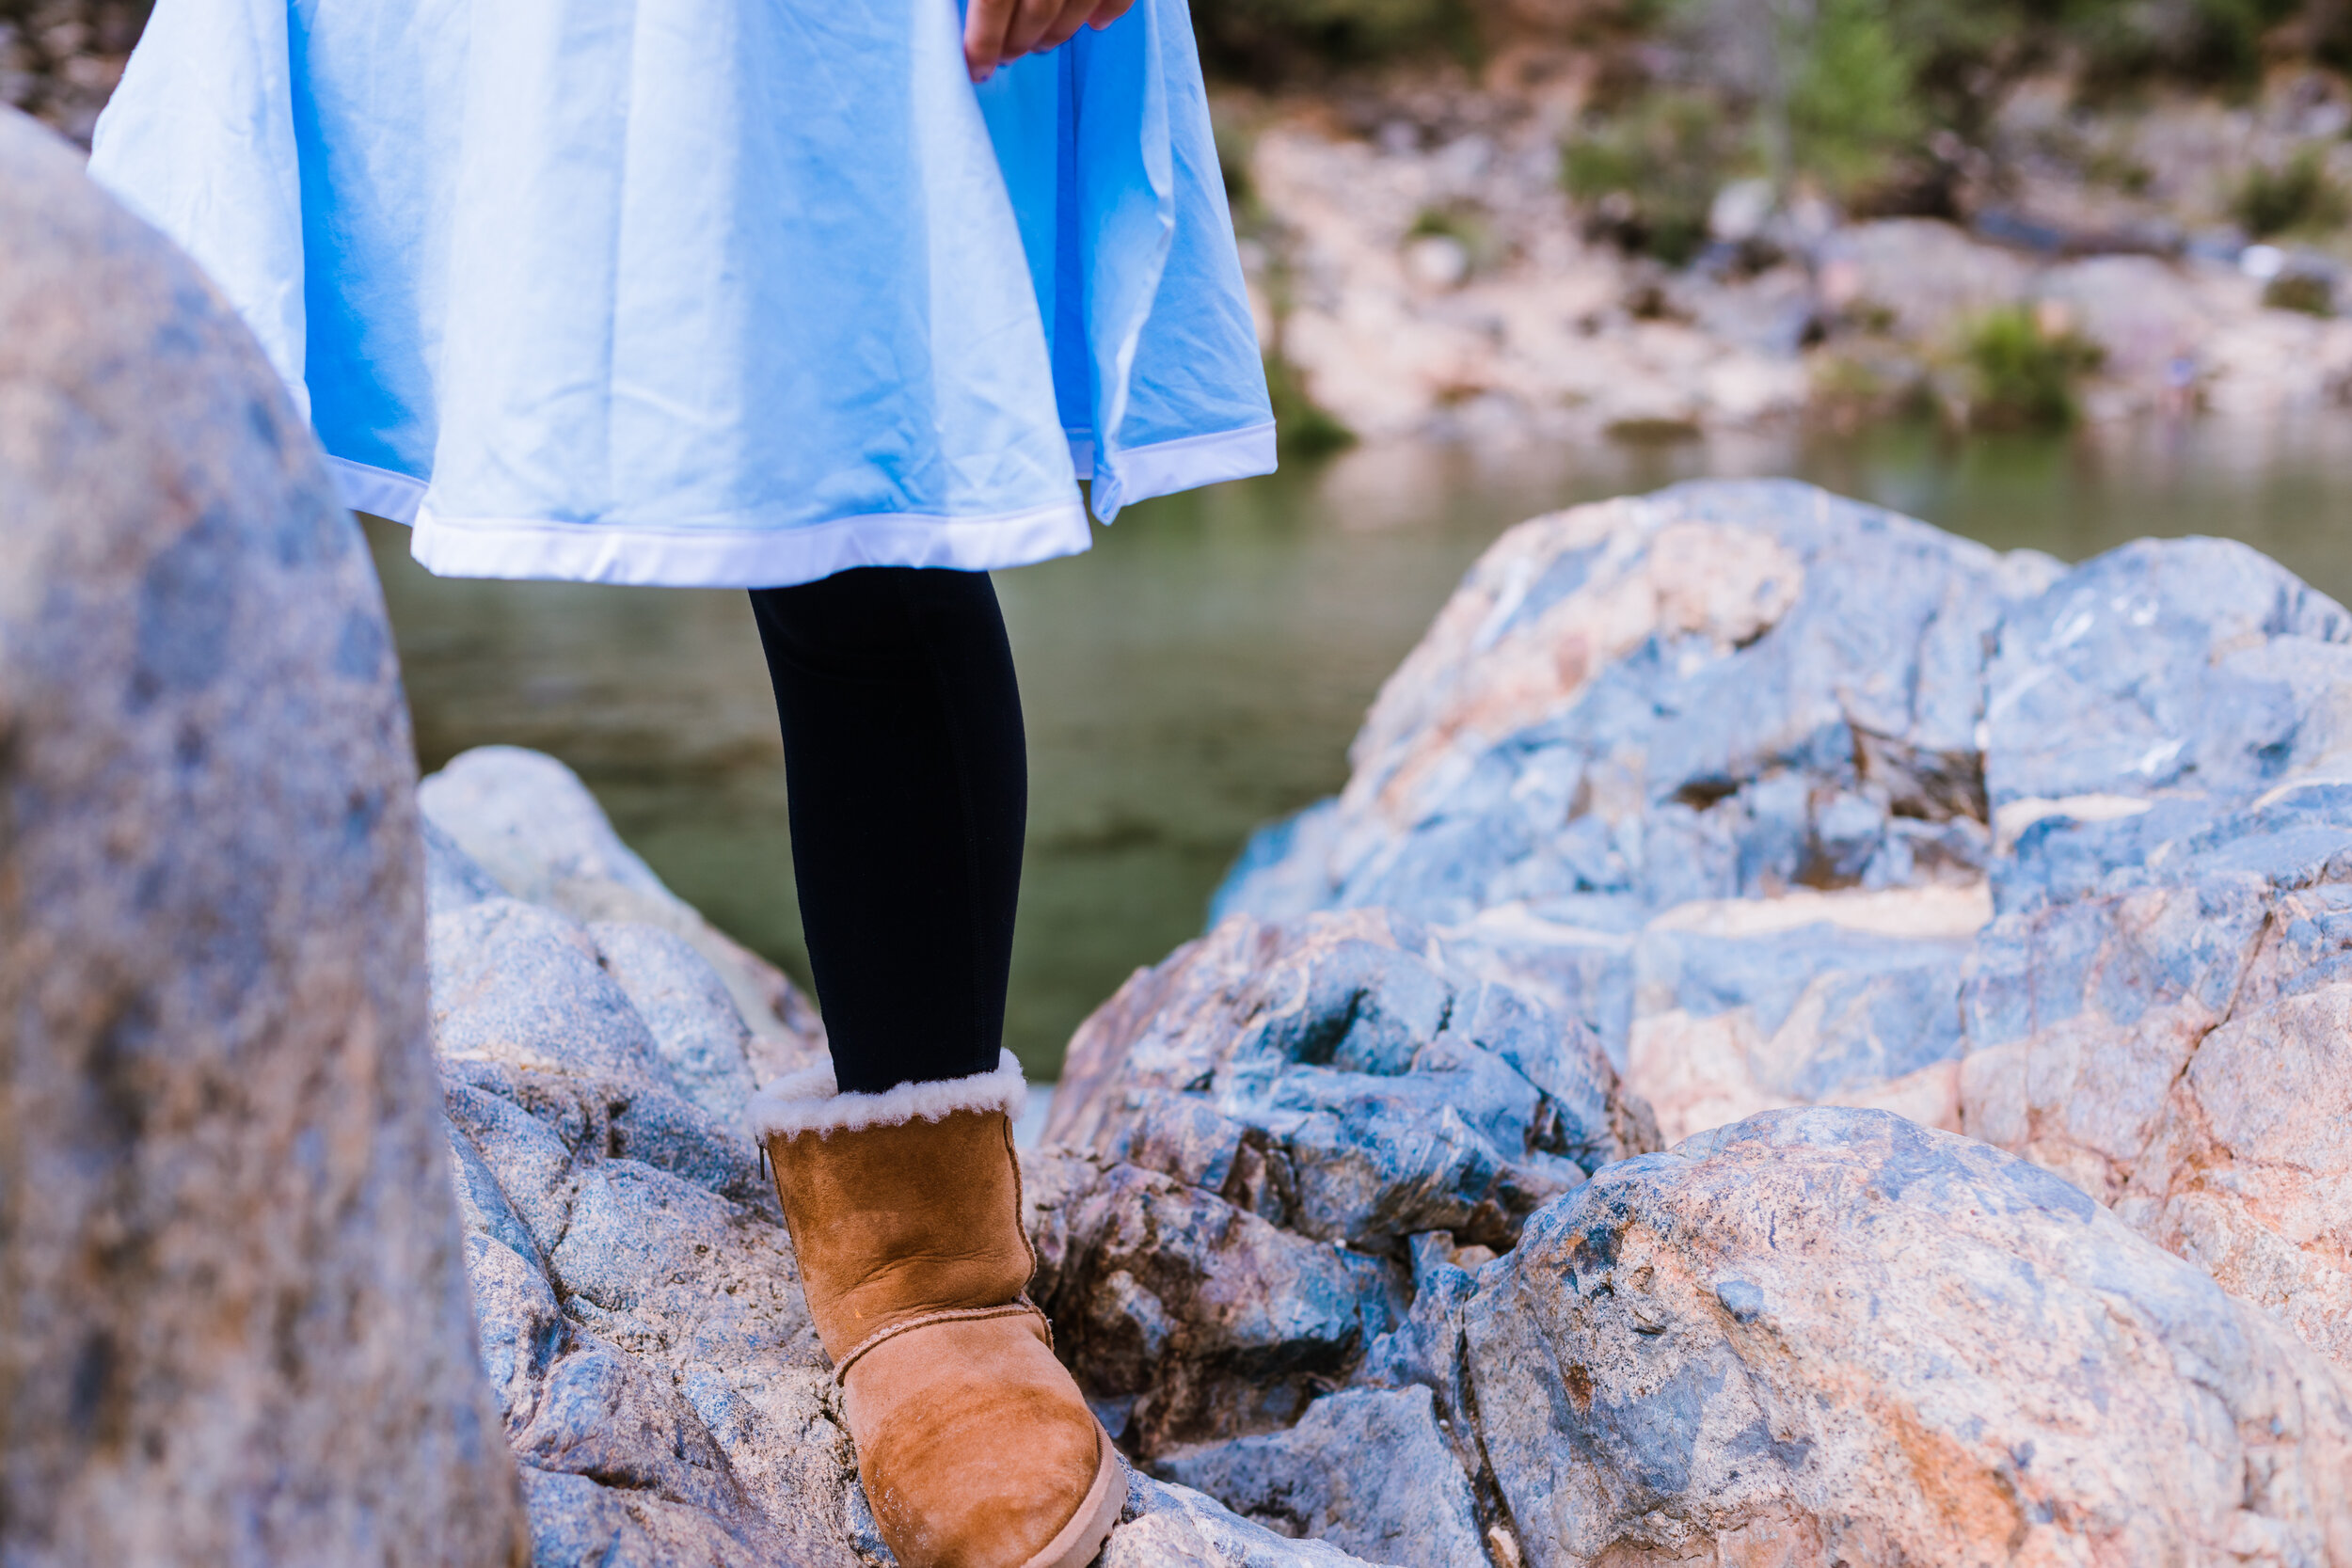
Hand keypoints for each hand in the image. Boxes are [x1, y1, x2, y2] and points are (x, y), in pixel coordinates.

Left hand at [964, 0, 1135, 81]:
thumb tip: (965, 14)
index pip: (993, 3)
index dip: (983, 42)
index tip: (976, 69)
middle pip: (1037, 10)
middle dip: (1018, 43)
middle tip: (1008, 57)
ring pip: (1076, 7)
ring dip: (1057, 34)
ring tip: (1040, 44)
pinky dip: (1109, 12)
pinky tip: (1095, 24)